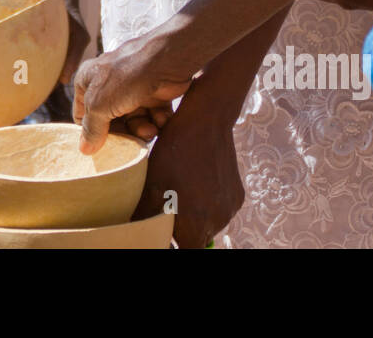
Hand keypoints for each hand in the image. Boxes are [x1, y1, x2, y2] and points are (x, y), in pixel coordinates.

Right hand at [72, 33, 194, 153]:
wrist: (167, 60)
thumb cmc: (127, 77)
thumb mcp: (100, 105)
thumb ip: (92, 128)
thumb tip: (84, 149)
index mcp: (88, 82)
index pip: (82, 115)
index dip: (92, 132)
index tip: (102, 146)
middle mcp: (108, 85)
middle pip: (111, 122)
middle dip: (123, 133)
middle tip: (132, 141)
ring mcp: (132, 89)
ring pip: (134, 121)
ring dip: (142, 129)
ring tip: (151, 129)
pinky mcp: (153, 94)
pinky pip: (151, 117)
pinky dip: (157, 121)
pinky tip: (161, 119)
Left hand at [134, 89, 242, 247]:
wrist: (206, 123)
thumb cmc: (174, 153)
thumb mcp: (151, 185)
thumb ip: (145, 216)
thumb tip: (135, 230)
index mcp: (196, 224)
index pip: (186, 249)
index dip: (171, 242)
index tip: (163, 231)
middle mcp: (218, 221)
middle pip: (197, 239)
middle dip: (181, 229)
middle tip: (167, 208)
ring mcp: (230, 208)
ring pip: (208, 223)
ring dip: (195, 215)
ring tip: (180, 191)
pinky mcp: (238, 195)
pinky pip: (220, 208)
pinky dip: (208, 203)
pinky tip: (195, 182)